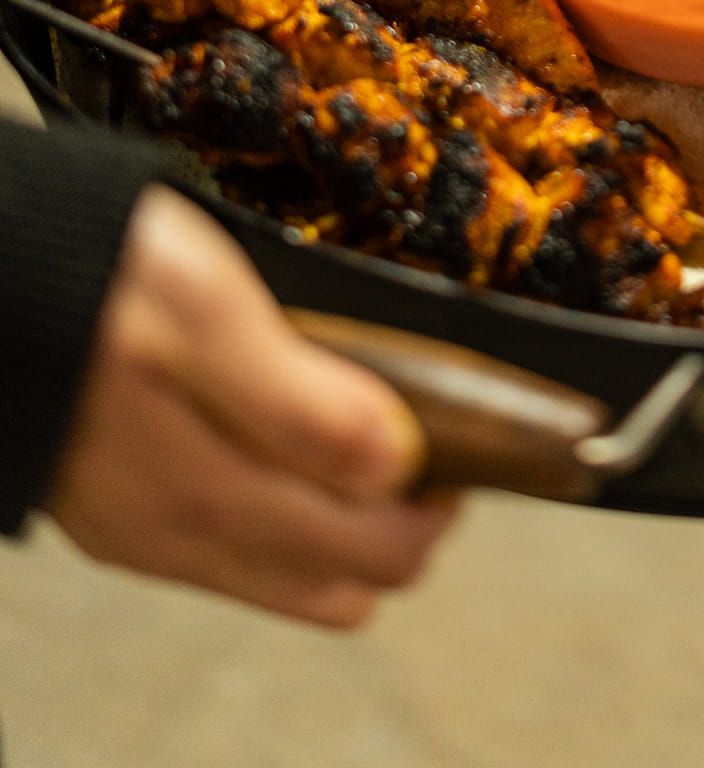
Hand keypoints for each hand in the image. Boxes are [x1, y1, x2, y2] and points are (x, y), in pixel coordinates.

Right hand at [48, 187, 454, 628]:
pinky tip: (289, 446)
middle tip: (432, 433)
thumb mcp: (204, 308)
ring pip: (294, 577)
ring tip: (368, 436)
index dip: (438, 499)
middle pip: (347, 577)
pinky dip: (287, 520)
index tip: (463, 432)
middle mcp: (183, 534)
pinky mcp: (124, 517)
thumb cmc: (93, 274)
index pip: (373, 552)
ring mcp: (150, 534)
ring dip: (350, 525)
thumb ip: (299, 400)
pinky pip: (236, 557)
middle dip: (408, 517)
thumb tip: (398, 465)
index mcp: (211, 490)